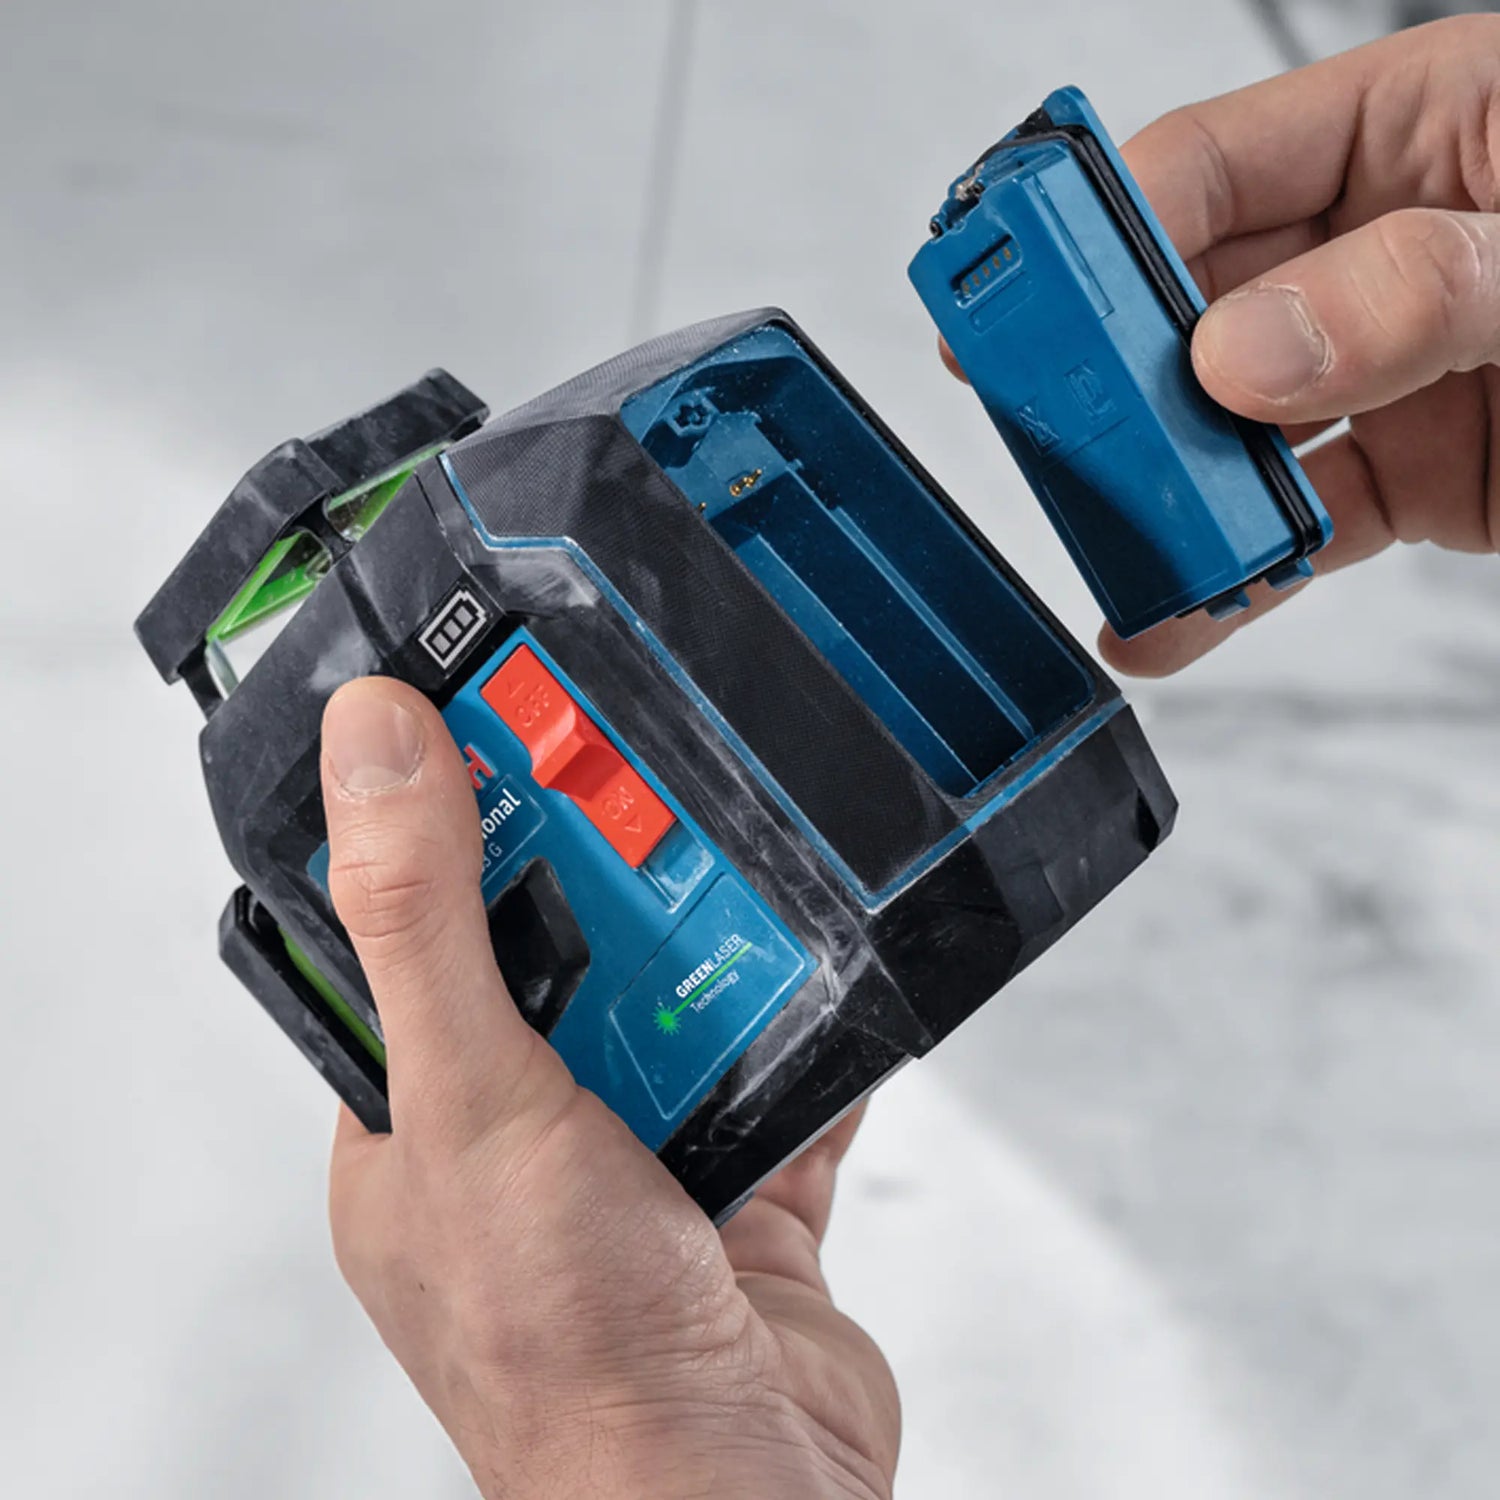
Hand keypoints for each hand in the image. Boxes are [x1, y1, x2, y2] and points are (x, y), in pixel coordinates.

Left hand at [319, 678, 898, 1499]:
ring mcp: (635, 1168)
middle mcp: (522, 1141)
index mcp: (419, 1125)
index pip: (415, 940)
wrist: (736, 1495)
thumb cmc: (567, 1349)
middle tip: (649, 785)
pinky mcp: (740, 1194)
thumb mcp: (474, 1099)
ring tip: (749, 861)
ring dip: (716, 950)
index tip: (505, 735)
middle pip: (564, 959)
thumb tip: (372, 748)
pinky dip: (812, 1036)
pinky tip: (837, 973)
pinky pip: (780, 1080)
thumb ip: (426, 921)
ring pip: (679, 1008)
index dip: (454, 835)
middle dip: (611, 883)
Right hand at [955, 17, 1499, 674]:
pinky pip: (1302, 523)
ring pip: (1235, 431)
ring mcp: (1401, 367)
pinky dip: (1236, 578)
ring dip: (1166, 495)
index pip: (1219, 161)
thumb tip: (1248, 349)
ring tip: (1115, 544)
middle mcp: (1394, 243)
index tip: (1018, 294)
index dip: (1102, 224)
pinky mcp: (1425, 476)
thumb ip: (1424, 283)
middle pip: (1200, 305)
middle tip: (1047, 432)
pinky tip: (1172, 614)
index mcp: (1436, 120)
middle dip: (1116, 378)